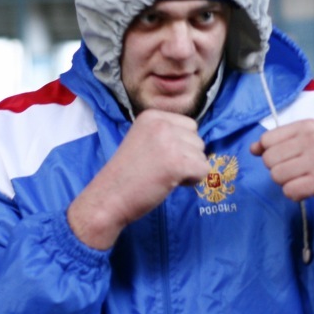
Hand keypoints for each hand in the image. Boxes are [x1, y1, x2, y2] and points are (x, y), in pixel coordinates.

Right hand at [68, 110, 208, 249]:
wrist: (109, 197)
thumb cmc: (126, 174)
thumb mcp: (143, 140)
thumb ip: (166, 134)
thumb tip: (196, 140)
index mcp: (152, 116)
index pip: (189, 125)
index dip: (181, 145)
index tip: (159, 157)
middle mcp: (162, 124)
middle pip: (197, 139)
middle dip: (186, 157)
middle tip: (161, 169)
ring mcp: (170, 142)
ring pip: (202, 156)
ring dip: (188, 170)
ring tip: (163, 176)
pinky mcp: (178, 163)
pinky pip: (204, 170)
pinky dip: (192, 181)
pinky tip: (171, 183)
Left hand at [250, 119, 313, 221]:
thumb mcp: (303, 148)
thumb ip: (276, 146)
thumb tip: (253, 148)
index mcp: (308, 126)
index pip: (267, 140)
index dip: (271, 156)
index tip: (291, 160)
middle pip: (269, 159)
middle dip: (279, 172)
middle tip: (300, 174)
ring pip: (277, 176)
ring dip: (287, 185)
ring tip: (306, 181)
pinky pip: (289, 190)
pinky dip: (295, 196)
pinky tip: (310, 191)